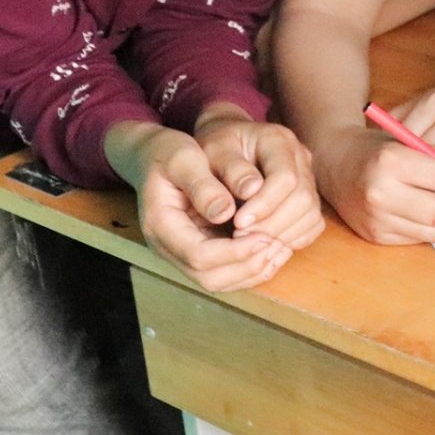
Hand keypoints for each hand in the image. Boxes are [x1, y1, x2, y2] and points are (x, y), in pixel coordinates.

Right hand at [106, 121, 292, 292]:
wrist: (153, 157)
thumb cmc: (168, 153)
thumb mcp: (182, 159)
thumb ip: (202, 186)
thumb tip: (224, 212)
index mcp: (161, 225)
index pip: (199, 255)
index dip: (236, 251)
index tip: (266, 235)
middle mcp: (168, 247)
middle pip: (210, 277)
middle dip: (248, 265)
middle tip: (278, 244)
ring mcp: (181, 253)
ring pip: (219, 281)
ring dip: (253, 270)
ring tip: (281, 247)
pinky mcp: (197, 252)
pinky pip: (224, 273)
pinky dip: (250, 267)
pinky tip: (273, 247)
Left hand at [193, 112, 323, 250]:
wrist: (223, 149)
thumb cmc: (213, 151)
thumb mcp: (210, 154)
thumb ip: (229, 171)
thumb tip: (249, 192)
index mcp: (278, 140)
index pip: (285, 177)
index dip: (264, 204)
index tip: (237, 222)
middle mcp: (300, 156)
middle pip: (303, 198)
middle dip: (272, 224)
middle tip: (240, 236)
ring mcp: (308, 177)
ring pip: (311, 214)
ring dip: (282, 234)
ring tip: (249, 240)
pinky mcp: (309, 196)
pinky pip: (314, 224)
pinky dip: (293, 238)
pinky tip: (266, 241)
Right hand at [315, 125, 434, 245]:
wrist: (336, 163)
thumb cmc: (380, 150)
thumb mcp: (416, 142)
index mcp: (391, 160)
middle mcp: (380, 192)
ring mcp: (375, 218)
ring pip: (434, 231)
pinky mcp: (374, 235)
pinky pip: (418, 239)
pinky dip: (434, 228)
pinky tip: (433, 214)